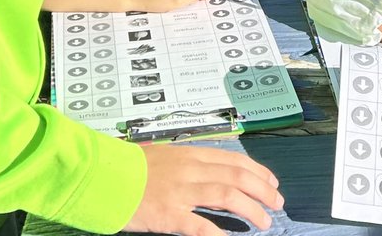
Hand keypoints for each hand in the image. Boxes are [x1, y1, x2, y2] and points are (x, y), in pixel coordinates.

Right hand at [125, 144, 282, 235]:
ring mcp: (181, 191)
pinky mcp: (170, 214)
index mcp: (190, 154)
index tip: (271, 181)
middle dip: (262, 189)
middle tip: (277, 202)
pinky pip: (200, 224)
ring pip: (228, 195)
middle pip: (237, 175)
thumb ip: (189, 161)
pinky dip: (218, 233)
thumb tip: (212, 170)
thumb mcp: (166, 155)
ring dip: (251, 209)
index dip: (257, 171)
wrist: (105, 175)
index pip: (233, 160)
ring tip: (264, 221)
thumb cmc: (132, 166)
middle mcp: (191, 169)